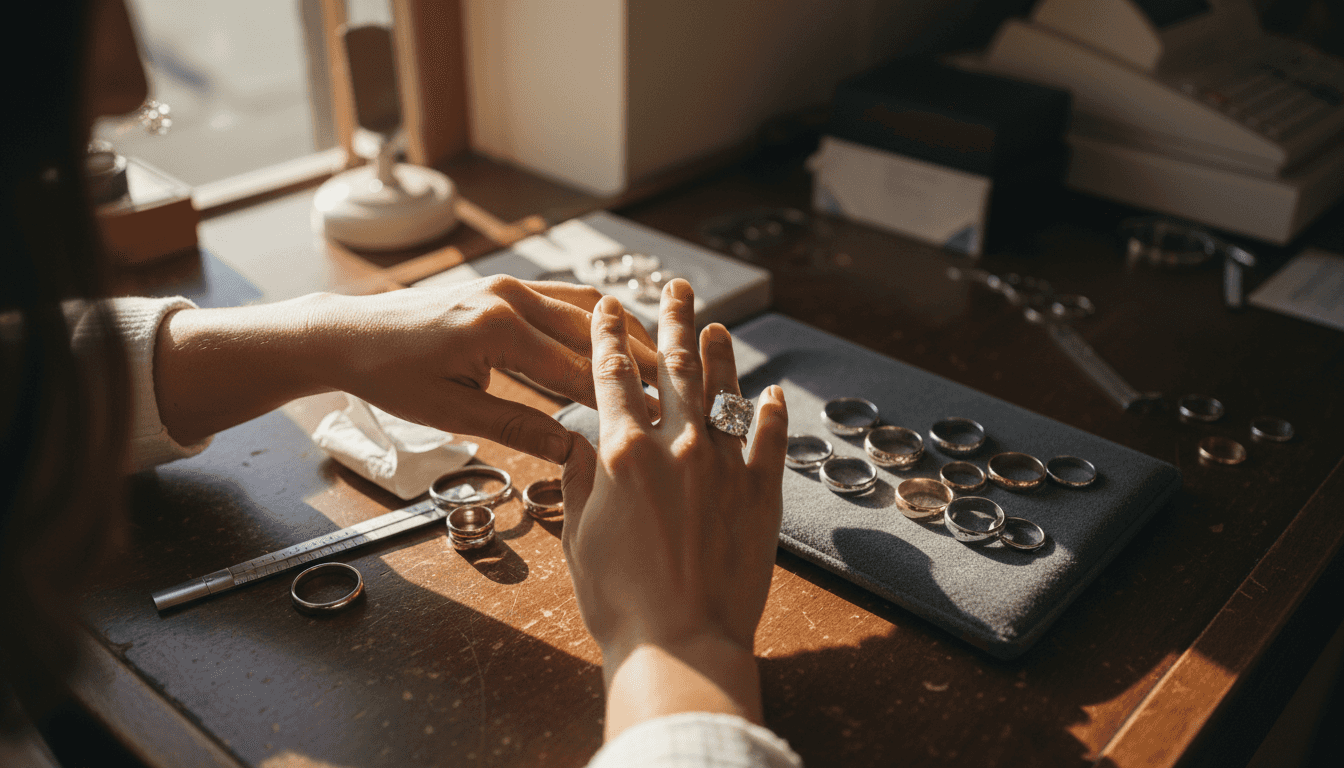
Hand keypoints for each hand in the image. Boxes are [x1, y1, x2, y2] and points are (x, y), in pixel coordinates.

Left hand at [315, 276, 659, 462]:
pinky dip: (597, 320)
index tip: (657, 419)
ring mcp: (508, 286)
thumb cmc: (390, 376)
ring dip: (625, 335)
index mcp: (496, 330)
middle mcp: (509, 298)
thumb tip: (573, 450)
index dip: (620, 397)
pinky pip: (564, 299)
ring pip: (586, 307)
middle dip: (638, 362)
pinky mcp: (503, 287)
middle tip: (679, 392)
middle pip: (594, 331)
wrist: (348, 334)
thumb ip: (518, 427)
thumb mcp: (451, 413)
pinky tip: (618, 341)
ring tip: (662, 364)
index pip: (576, 370)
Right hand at [560, 281, 787, 737]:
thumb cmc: (620, 600)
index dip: (608, 335)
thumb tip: (580, 442)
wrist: (681, 643)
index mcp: (624, 452)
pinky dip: (769, 413)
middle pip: (675, 366)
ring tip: (717, 326)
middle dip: (673, 320)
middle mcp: (677, 446)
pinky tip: (770, 393)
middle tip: (676, 287)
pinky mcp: (761, 494)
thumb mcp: (579, 535)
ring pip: (724, 392)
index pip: (612, 375)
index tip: (608, 306)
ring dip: (720, 355)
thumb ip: (583, 479)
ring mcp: (725, 466)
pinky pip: (768, 440)